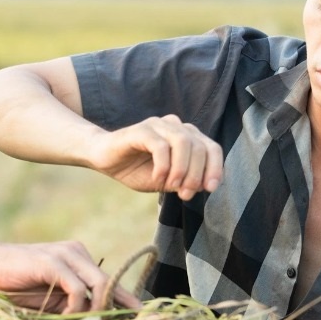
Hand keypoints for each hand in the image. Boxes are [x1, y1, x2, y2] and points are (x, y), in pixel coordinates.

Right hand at [0, 239, 142, 313]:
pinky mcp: (53, 262)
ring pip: (100, 284)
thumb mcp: (53, 298)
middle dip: (112, 310)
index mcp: (81, 259)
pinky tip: (65, 314)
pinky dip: (76, 307)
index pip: (112, 281)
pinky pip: (78, 288)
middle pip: (111, 282)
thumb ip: (75, 305)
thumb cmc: (20, 284)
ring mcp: (67, 255)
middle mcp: (78, 252)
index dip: (127, 302)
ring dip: (95, 309)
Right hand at [87, 115, 223, 200]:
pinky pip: (160, 145)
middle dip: (196, 174)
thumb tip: (205, 186)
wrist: (105, 160)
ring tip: (173, 186)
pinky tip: (157, 179)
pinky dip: (163, 165)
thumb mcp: (166, 181)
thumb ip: (185, 181)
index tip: (210, 189)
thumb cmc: (136, 169)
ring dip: (182, 169)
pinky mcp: (141, 130)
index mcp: (186, 136)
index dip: (215, 168)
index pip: (212, 148)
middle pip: (199, 147)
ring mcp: (158, 125)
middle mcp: (176, 126)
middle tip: (186, 194)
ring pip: (183, 143)